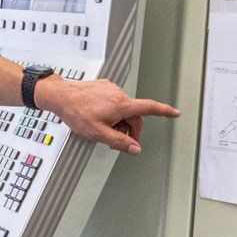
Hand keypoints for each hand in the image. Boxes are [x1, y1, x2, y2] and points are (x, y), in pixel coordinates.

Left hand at [35, 76, 179, 153]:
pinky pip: (114, 102)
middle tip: (119, 142)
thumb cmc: (76, 112)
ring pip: (123, 110)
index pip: (149, 108)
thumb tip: (135, 149)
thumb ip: (119, 142)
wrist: (61, 97)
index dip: (164, 111)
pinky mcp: (104, 87)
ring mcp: (111, 89)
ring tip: (103, 128)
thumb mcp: (98, 133)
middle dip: (129, 130)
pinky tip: (98, 117)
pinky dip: (112, 112)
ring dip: (119, 122)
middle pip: (134, 115)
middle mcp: (118, 94)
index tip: (175, 112)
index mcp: (121, 105)